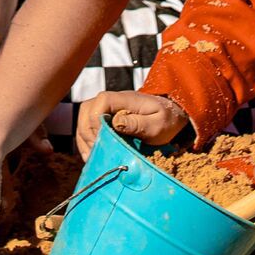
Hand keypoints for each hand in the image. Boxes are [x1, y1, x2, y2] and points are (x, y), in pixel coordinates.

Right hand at [73, 91, 190, 161]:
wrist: (171, 116)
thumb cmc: (166, 120)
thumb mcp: (158, 124)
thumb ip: (138, 123)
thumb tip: (116, 122)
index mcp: (124, 98)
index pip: (101, 102)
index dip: (97, 121)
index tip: (104, 140)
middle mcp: (112, 100)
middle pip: (86, 111)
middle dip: (88, 134)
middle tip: (98, 152)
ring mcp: (106, 109)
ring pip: (83, 119)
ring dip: (84, 139)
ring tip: (92, 156)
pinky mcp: (104, 119)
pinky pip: (87, 127)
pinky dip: (86, 141)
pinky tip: (92, 155)